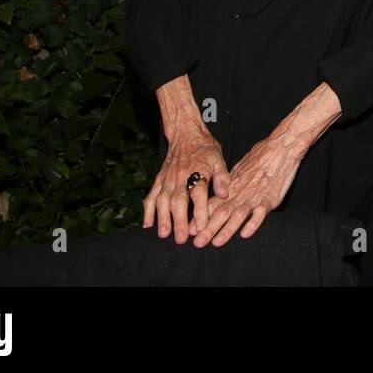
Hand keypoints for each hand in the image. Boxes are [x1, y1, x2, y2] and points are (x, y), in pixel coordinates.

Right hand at [142, 125, 229, 244]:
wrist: (185, 133)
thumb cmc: (205, 149)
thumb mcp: (219, 159)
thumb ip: (222, 177)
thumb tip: (224, 194)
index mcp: (198, 172)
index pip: (198, 193)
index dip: (200, 210)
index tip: (201, 226)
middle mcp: (181, 177)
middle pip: (178, 200)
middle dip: (179, 220)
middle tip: (180, 238)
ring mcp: (167, 179)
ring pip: (162, 200)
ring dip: (162, 218)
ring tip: (164, 234)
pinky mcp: (159, 180)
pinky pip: (151, 196)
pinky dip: (148, 210)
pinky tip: (147, 224)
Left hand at [192, 132, 301, 247]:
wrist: (280, 148)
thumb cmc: (261, 155)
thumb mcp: (240, 167)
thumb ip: (229, 182)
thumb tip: (219, 193)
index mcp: (232, 186)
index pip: (213, 204)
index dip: (201, 218)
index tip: (191, 230)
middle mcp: (241, 193)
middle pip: (222, 213)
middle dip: (209, 229)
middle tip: (197, 242)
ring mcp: (255, 197)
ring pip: (238, 215)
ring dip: (226, 230)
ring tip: (216, 242)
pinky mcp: (270, 199)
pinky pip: (260, 214)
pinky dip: (252, 224)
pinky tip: (245, 234)